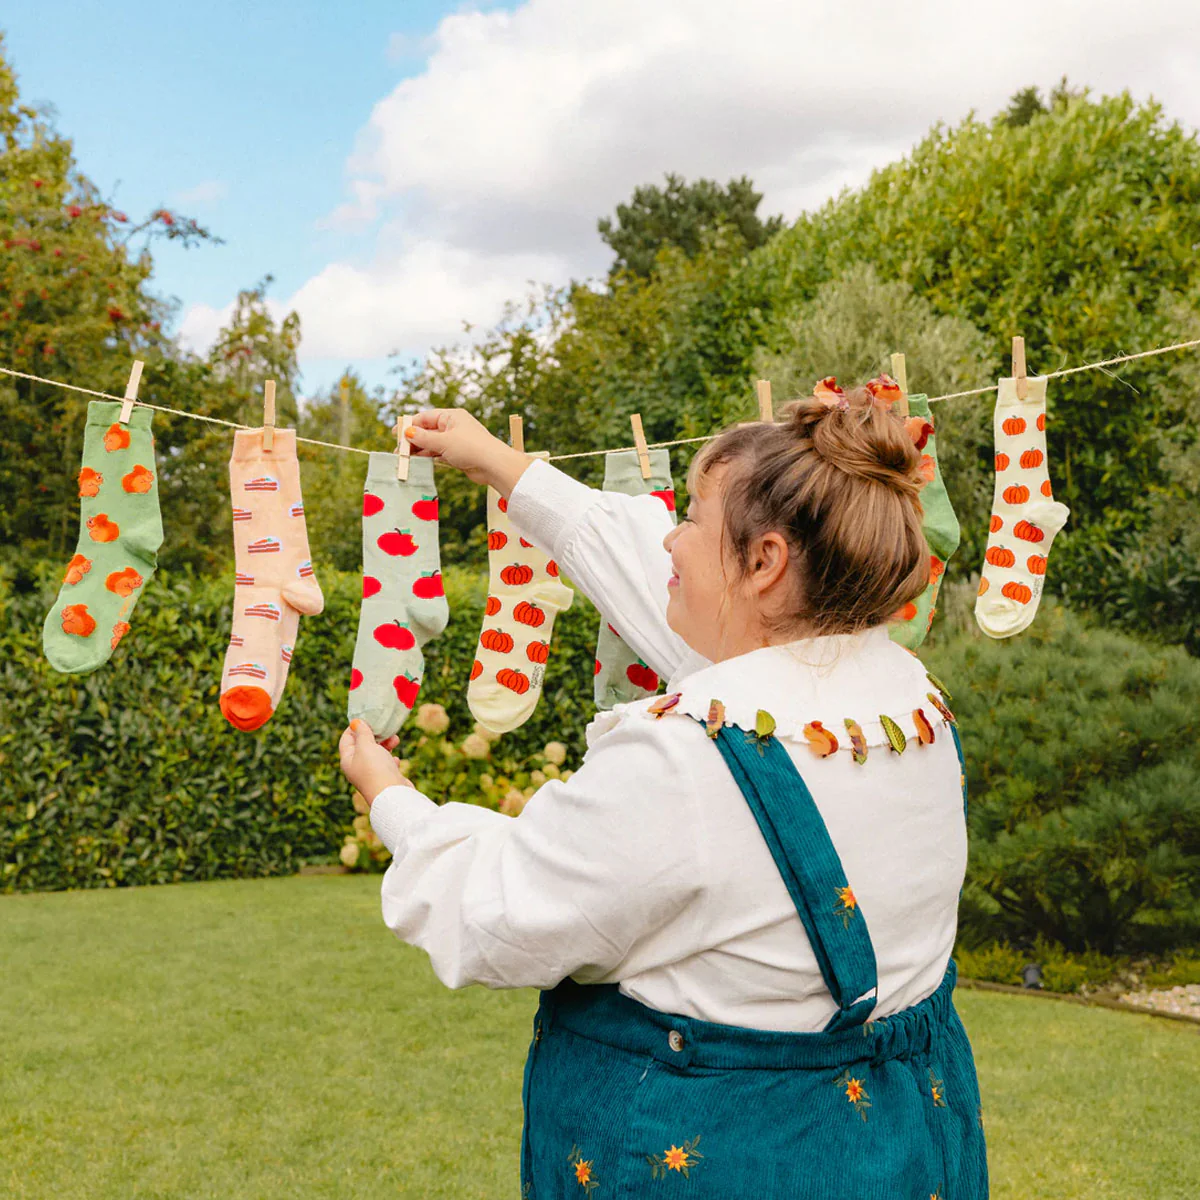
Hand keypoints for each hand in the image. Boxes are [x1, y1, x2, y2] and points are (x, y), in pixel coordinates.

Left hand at [338, 720, 412, 805]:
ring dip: (386, 744)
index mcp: (347, 760)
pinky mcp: (385, 779)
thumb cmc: (376, 769)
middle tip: (385, 728)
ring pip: (377, 754)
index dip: (354, 727)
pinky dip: (391, 759)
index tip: (367, 718)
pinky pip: (387, 764)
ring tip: (396, 740)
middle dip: (374, 735)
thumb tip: (355, 722)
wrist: (393, 795)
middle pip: (363, 745)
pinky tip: (396, 759)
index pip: (346, 739)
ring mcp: (372, 774)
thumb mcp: (366, 746)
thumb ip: (361, 733)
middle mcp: (357, 768)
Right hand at [404, 408, 532, 493]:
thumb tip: (407, 432)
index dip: (410, 425)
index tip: (395, 432)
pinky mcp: (458, 455)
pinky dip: (428, 457)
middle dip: (412, 440)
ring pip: (432, 444)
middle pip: (427, 431)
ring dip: (419, 450)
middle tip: (398, 450)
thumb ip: (423, 438)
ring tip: (404, 458)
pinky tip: (417, 462)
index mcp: (452, 416)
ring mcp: (456, 441)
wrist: (493, 465)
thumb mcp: (443, 441)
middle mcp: (453, 426)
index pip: (425, 417)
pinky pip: (438, 454)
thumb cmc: (470, 448)